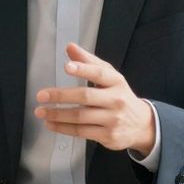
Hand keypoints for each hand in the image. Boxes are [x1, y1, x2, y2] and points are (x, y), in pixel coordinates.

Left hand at [34, 43, 154, 152]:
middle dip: (61, 96)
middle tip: (41, 95)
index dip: (83, 69)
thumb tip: (70, 47)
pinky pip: (81, 132)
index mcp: (116, 81)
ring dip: (57, 114)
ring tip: (41, 111)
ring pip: (80, 117)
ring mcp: (112, 119)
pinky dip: (63, 128)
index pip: (99, 73)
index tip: (67, 67)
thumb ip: (89, 62)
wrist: (141, 125)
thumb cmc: (119, 96)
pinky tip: (51, 123)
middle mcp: (116, 100)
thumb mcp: (109, 77)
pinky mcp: (108, 136)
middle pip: (85, 97)